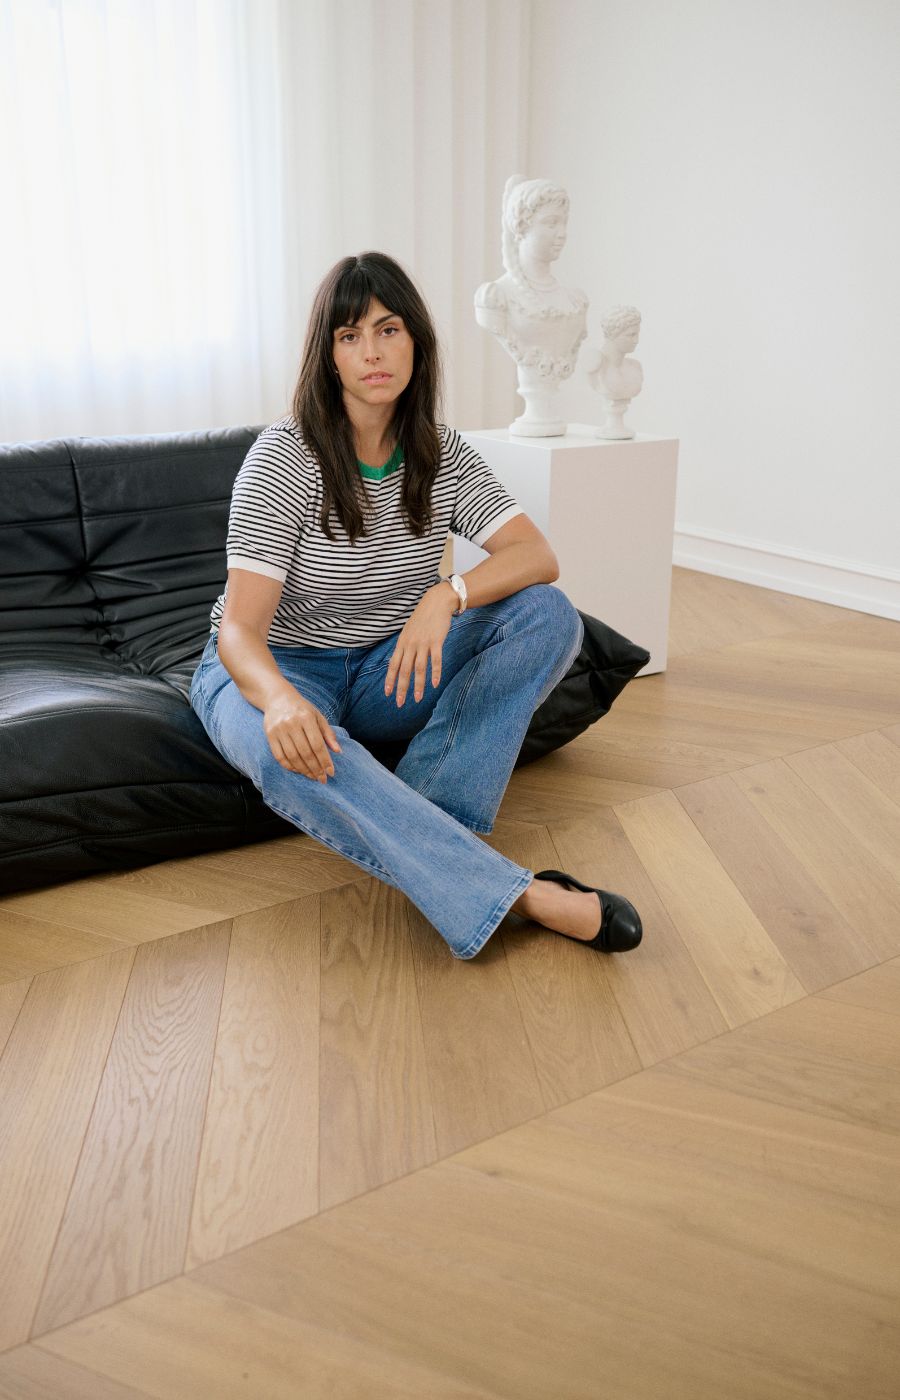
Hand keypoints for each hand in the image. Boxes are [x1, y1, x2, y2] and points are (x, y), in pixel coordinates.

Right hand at [263, 686, 341, 782]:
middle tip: (322, 779)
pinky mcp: (269, 735)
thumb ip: (328, 734)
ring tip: (312, 776)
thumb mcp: (318, 716)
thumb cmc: (302, 709)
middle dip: (315, 768)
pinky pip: (279, 756)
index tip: (331, 772)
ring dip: (304, 770)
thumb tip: (338, 751)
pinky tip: (298, 770)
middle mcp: (291, 724)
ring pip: (292, 756)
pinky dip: (289, 766)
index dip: (325, 760)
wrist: (277, 698)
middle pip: (305, 752)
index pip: (317, 744)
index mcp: (306, 718)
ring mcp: (279, 730)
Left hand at [385, 583, 456, 706]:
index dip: (390, 680)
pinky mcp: (436, 641)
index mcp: (402, 643)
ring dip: (418, 685)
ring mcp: (423, 643)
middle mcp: (410, 644)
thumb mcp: (408, 631)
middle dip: (401, 688)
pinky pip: (435, 660)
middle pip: (404, 670)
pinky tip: (435, 684)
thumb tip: (400, 660)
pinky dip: (435, 673)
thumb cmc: (422, 618)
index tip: (387, 693)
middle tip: (400, 703)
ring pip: (419, 668)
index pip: (393, 665)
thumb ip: (405, 646)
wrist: (436, 602)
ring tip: (417, 699)